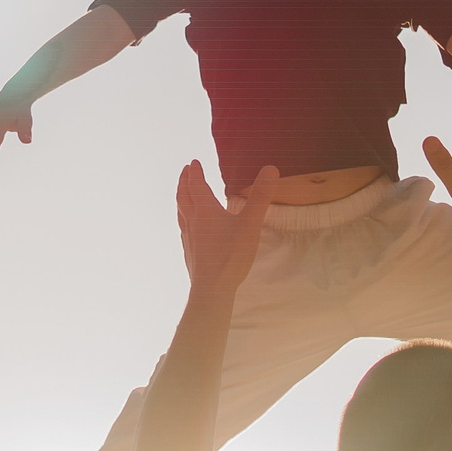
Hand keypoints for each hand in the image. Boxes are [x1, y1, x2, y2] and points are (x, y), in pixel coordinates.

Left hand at [175, 160, 270, 299]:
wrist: (211, 288)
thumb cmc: (230, 255)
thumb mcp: (250, 224)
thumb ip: (260, 196)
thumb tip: (270, 169)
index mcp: (205, 211)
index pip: (197, 185)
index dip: (195, 172)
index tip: (193, 162)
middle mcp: (192, 221)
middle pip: (184, 197)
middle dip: (184, 182)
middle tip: (185, 171)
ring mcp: (188, 237)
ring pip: (181, 213)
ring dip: (181, 198)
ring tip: (183, 193)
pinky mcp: (189, 252)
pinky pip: (183, 228)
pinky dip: (184, 218)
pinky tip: (189, 225)